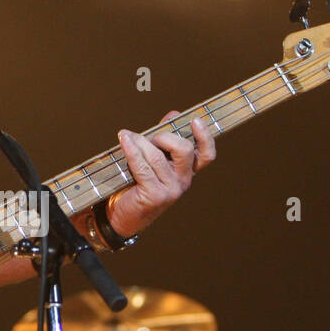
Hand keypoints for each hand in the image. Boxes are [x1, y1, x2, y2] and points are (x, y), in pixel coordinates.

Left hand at [107, 111, 214, 236]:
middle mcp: (183, 181)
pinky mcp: (154, 195)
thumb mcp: (154, 161)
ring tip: (126, 137)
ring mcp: (170, 190)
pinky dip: (131, 151)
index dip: (205, 136)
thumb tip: (174, 114)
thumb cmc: (138, 185)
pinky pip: (142, 166)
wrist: (123, 215)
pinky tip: (124, 141)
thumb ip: (164, 139)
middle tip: (149, 137)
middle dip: (164, 136)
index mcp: (187, 172)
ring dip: (140, 142)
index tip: (196, 120)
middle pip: (184, 150)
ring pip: (158, 156)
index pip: (206, 155)